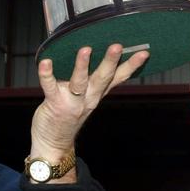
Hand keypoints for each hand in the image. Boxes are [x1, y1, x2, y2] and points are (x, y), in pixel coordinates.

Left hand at [30, 44, 149, 160]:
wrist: (53, 144)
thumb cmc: (68, 114)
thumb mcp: (87, 98)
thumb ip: (92, 80)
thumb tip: (94, 50)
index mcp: (97, 94)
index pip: (118, 78)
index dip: (131, 66)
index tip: (144, 53)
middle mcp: (88, 97)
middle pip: (102, 78)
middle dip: (110, 61)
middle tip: (118, 46)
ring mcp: (71, 101)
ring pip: (79, 81)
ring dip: (82, 65)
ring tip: (86, 49)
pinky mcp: (54, 103)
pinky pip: (50, 87)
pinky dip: (47, 74)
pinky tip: (46, 62)